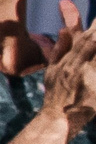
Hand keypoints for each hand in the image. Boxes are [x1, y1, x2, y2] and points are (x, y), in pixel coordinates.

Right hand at [42, 0, 95, 130]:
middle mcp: (76, 67)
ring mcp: (87, 78)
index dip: (92, 26)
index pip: (82, 38)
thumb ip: (60, 48)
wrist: (58, 117)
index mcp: (67, 61)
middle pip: (91, 43)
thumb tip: (65, 29)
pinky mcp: (95, 90)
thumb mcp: (52, 69)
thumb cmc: (56, 92)